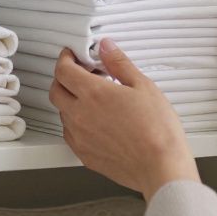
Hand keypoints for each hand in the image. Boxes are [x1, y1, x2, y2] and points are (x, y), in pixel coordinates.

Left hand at [51, 41, 199, 200]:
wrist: (161, 167)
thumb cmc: (158, 131)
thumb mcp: (143, 86)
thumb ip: (119, 63)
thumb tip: (107, 47)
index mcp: (93, 94)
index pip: (63, 70)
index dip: (65, 59)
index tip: (72, 56)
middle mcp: (80, 115)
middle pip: (55, 90)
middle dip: (63, 78)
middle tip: (81, 74)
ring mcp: (80, 137)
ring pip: (62, 113)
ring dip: (71, 101)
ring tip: (94, 99)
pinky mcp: (84, 155)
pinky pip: (70, 134)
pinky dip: (76, 123)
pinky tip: (95, 122)